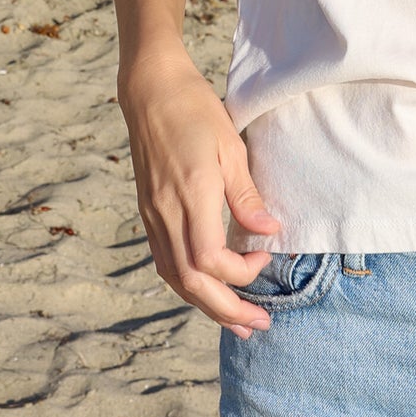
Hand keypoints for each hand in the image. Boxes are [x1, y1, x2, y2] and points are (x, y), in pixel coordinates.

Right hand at [120, 52, 280, 335]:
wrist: (151, 90)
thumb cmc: (195, 111)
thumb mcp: (231, 148)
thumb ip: (246, 196)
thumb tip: (267, 232)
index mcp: (190, 196)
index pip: (210, 260)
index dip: (241, 272)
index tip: (265, 257)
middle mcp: (166, 213)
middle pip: (190, 281)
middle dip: (225, 309)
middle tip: (257, 326)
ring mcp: (152, 215)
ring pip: (174, 277)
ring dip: (205, 304)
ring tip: (235, 321)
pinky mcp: (148, 212)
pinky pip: (164, 261)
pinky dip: (187, 283)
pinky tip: (205, 288)